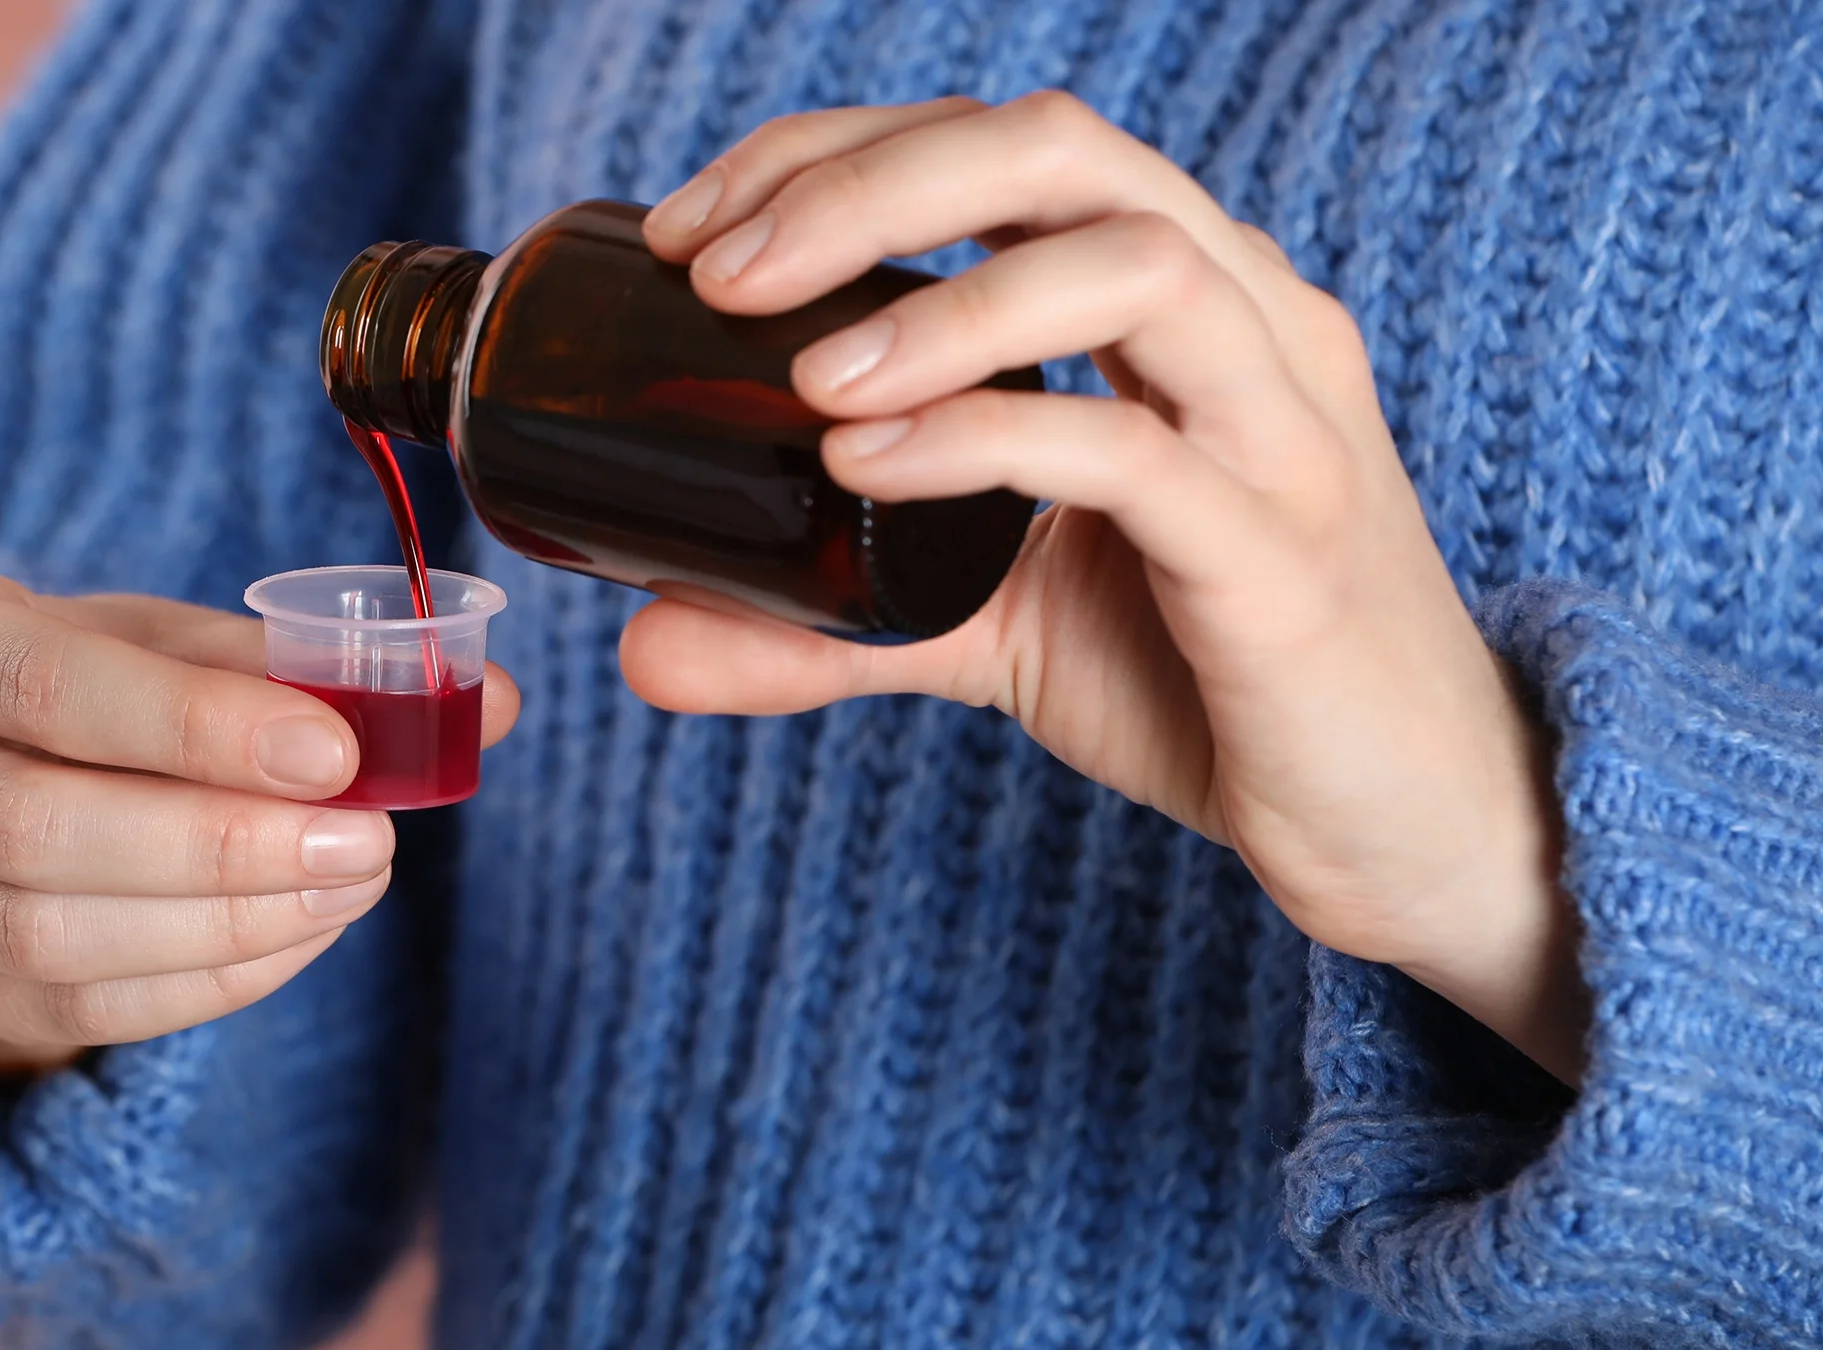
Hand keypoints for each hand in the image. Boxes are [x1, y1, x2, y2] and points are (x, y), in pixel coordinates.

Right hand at [0, 571, 519, 1071]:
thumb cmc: (97, 683)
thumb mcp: (173, 641)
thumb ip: (304, 665)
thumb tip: (490, 699)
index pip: (45, 685)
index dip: (191, 724)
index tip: (329, 750)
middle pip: (33, 829)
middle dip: (215, 845)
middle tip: (364, 840)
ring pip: (48, 936)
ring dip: (222, 923)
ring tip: (351, 882)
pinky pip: (77, 1012)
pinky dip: (206, 982)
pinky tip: (301, 934)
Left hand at [630, 93, 1585, 1081]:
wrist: (1409, 828)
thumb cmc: (1211, 687)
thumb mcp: (993, 630)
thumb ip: (831, 620)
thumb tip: (647, 644)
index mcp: (1181, 303)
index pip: (1002, 151)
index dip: (840, 155)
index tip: (694, 228)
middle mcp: (1247, 324)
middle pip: (1059, 150)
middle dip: (868, 183)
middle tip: (719, 268)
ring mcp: (1282, 431)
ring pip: (1126, 264)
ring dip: (937, 298)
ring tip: (800, 370)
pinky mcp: (1284, 557)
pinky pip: (1133, 452)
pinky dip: (985, 435)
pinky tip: (869, 461)